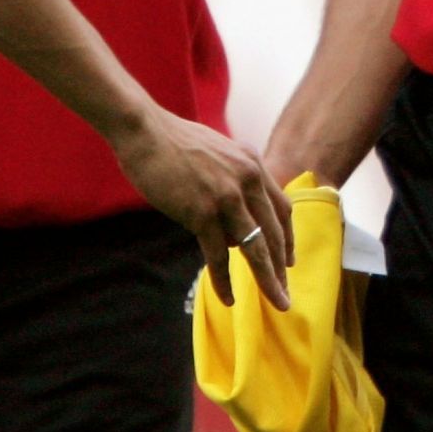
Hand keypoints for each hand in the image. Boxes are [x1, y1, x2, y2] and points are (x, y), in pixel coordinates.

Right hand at [115, 107, 292, 310]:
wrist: (143, 130)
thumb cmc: (171, 141)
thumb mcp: (216, 153)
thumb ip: (232, 178)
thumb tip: (233, 215)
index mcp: (252, 163)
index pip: (281, 208)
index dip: (288, 238)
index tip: (288, 261)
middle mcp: (247, 179)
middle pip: (274, 232)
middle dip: (282, 268)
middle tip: (285, 293)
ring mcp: (226, 197)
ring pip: (255, 248)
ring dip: (267, 279)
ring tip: (275, 301)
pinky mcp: (202, 212)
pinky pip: (219, 255)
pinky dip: (224, 279)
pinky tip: (228, 297)